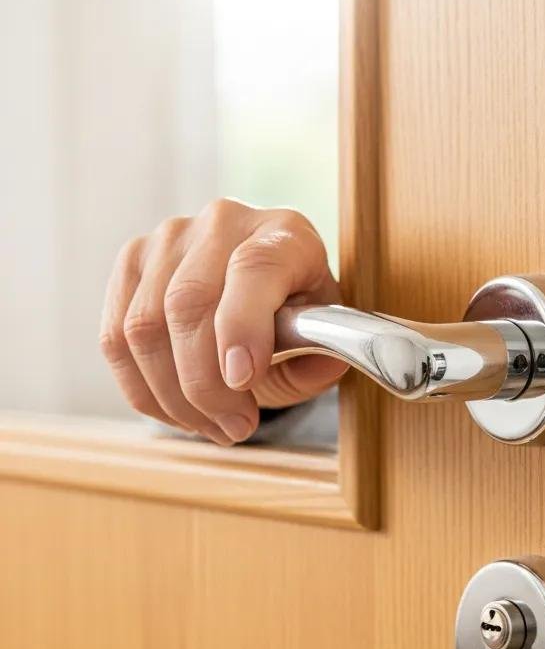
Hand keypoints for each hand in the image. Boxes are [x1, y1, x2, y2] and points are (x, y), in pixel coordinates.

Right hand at [99, 199, 346, 444]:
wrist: (262, 297)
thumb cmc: (297, 320)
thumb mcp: (324, 339)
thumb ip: (323, 355)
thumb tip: (313, 363)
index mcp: (285, 233)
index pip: (255, 267)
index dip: (243, 326)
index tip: (243, 380)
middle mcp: (225, 222)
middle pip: (188, 302)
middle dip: (206, 383)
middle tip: (237, 426)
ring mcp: (170, 238)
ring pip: (144, 326)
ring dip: (176, 397)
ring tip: (216, 426)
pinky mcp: (131, 263)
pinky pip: (115, 338)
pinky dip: (144, 390)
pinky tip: (181, 413)